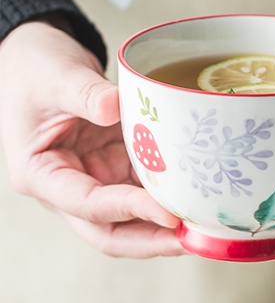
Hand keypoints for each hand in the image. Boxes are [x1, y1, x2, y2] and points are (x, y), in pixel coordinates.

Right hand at [0, 20, 181, 256]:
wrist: (41, 61)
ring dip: (168, 231)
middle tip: (194, 241)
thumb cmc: (38, 68)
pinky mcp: (120, 175)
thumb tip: (113, 106)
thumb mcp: (54, 74)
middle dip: (153, 242)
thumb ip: (82, 91)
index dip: (130, 211)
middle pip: (111, 234)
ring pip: (134, 225)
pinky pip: (148, 198)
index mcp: (41, 175)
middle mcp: (68, 192)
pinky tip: (203, 203)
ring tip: (208, 230)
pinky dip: (173, 203)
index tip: (169, 213)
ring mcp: (98, 185)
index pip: (89, 205)